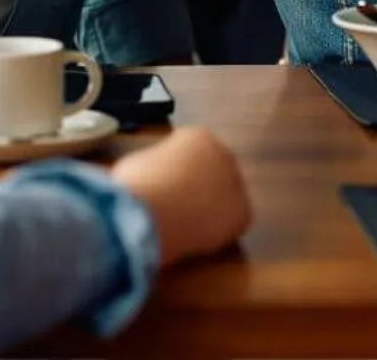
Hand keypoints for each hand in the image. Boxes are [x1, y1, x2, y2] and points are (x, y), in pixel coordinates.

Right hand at [108, 127, 252, 265]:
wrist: (149, 210)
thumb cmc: (134, 185)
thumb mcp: (138, 163)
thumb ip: (156, 166)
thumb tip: (151, 179)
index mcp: (197, 136)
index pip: (192, 152)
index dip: (175, 172)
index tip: (163, 187)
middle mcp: (223, 153)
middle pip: (213, 171)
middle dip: (198, 188)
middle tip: (177, 209)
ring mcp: (236, 182)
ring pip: (223, 197)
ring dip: (209, 209)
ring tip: (183, 226)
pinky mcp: (243, 212)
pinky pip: (230, 223)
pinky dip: (217, 233)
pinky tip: (196, 239)